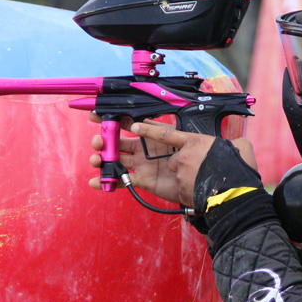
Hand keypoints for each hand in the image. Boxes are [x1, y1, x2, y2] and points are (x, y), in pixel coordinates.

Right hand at [90, 118, 256, 210]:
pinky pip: (122, 180)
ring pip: (117, 160)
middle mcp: (145, 149)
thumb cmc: (201, 160)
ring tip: (95, 159)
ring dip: (103, 159)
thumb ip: (168, 133)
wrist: (207, 185)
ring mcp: (142, 165)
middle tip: (97, 141)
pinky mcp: (143, 181)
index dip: (114, 120)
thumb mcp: (189, 141)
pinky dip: (108, 181)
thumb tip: (142, 126)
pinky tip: (95, 181)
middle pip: (119, 142)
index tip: (97, 116)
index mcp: (154, 136)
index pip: (131, 124)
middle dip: (105, 140)